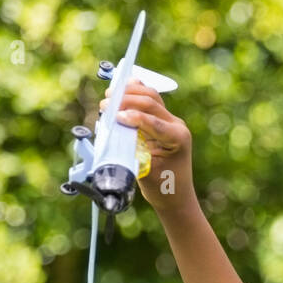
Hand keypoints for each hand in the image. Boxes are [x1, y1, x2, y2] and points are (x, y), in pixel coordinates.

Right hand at [99, 79, 195, 215]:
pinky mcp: (162, 120)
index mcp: (177, 139)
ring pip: (151, 97)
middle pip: (151, 103)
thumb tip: (115, 132)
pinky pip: (150, 101)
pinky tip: (123, 88)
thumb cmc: (164, 187)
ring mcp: (171, 121)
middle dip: (127, 101)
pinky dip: (135, 93)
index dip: (134, 117)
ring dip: (130, 93)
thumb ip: (133, 151)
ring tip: (110, 95)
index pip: (155, 122)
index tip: (116, 117)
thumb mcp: (146, 172)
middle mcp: (177, 126)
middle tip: (106, 104)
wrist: (175, 195)